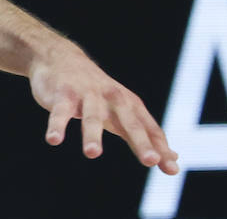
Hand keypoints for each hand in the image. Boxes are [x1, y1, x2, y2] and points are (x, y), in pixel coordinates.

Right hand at [30, 41, 178, 173]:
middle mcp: (112, 98)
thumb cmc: (96, 92)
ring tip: (92, 153)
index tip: (170, 169)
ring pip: (92, 117)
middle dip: (140, 141)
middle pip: (128, 121)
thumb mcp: (123, 111)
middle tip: (150, 161)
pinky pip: (60, 112)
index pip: (148, 128)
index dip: (160, 148)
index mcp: (129, 104)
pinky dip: (57, 126)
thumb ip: (145, 136)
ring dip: (92, 135)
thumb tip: (172, 161)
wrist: (60, 57)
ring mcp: (87, 95)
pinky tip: (54, 140)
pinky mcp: (63, 94)